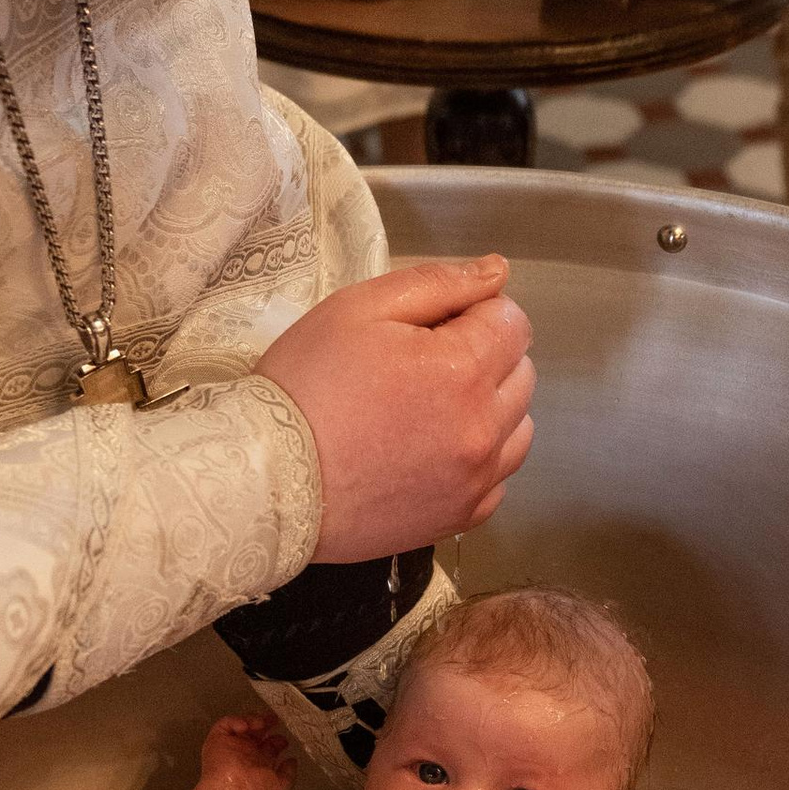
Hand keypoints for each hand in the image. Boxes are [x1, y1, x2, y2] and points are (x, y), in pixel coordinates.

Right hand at [200, 713, 294, 789]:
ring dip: (252, 719)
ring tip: (261, 722)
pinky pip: (226, 723)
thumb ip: (289, 773)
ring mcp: (231, 746)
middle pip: (256, 733)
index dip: (277, 740)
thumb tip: (292, 761)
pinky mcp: (217, 740)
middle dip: (266, 724)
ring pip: (242, 726)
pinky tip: (245, 725)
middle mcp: (245, 754)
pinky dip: (235, 720)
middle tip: (274, 719)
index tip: (284, 738)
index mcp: (258, 764)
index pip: (268, 747)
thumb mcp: (279, 785)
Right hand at [258, 258, 534, 561]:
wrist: (267, 479)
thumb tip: (497, 272)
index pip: (512, 322)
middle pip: (521, 373)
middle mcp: (483, 429)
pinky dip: (478, 458)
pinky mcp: (461, 517)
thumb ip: (437, 283)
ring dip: (490, 408)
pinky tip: (431, 449)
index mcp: (463, 370)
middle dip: (485, 356)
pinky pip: (498, 477)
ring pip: (518, 427)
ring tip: (429, 408)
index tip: (431, 325)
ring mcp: (476, 480)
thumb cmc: (306, 385)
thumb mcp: (358, 309)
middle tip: (421, 364)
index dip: (474, 312)